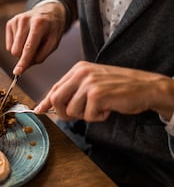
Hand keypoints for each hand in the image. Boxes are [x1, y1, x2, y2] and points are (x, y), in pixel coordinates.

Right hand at [5, 2, 65, 74]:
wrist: (48, 12)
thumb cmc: (52, 29)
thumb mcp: (53, 43)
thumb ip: (40, 56)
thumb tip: (24, 67)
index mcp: (39, 24)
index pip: (28, 47)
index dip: (23, 61)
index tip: (17, 73)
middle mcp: (25, 20)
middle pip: (16, 51)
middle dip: (24, 56)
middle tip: (35, 50)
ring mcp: (16, 20)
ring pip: (11, 49)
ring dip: (21, 50)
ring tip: (31, 41)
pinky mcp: (10, 23)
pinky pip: (9, 45)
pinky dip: (17, 45)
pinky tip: (25, 37)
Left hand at [35, 61, 173, 121]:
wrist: (147, 87)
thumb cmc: (120, 87)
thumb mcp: (93, 84)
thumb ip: (73, 92)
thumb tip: (51, 105)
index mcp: (78, 69)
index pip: (55, 87)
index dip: (46, 101)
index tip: (39, 110)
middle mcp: (81, 73)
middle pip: (56, 99)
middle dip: (64, 113)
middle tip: (79, 115)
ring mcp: (88, 83)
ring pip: (72, 110)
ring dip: (86, 115)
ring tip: (101, 107)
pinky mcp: (96, 94)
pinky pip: (87, 115)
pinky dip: (98, 117)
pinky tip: (108, 108)